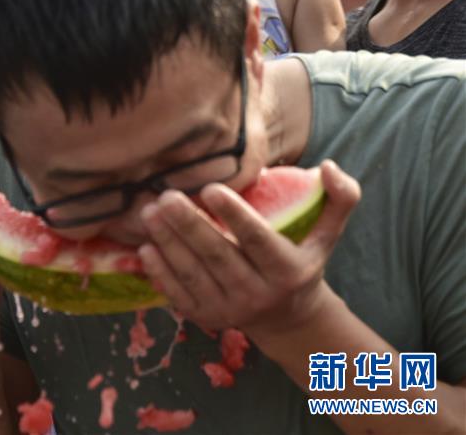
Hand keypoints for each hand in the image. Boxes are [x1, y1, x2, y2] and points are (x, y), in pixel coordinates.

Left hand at [138, 160, 360, 339]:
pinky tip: (145, 248)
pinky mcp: (206, 318)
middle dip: (189, 225)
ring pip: (193, 274)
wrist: (288, 320)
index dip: (234, 215)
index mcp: (287, 270)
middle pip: (217, 256)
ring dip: (168, 243)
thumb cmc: (302, 263)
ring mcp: (229, 309)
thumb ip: (339, 199)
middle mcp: (258, 294)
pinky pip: (179, 294)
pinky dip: (160, 273)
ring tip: (149, 213)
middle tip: (165, 195)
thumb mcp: (326, 235)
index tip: (210, 187)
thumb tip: (326, 165)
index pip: (257, 240)